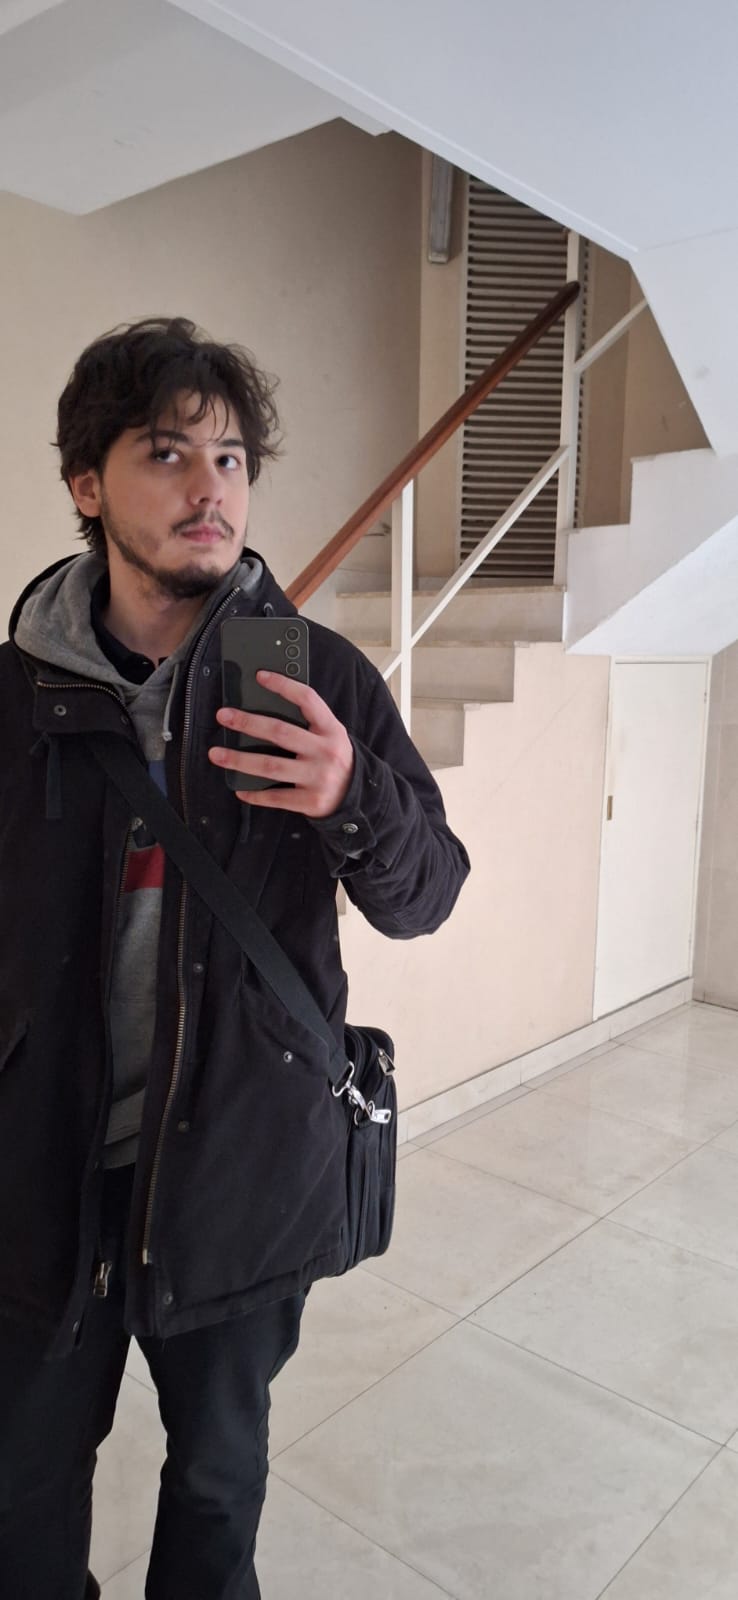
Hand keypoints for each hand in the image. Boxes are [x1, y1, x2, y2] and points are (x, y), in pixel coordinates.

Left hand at [208, 671, 354, 816]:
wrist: (357, 797)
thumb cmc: (334, 760)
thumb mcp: (330, 736)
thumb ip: (307, 723)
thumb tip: (263, 708)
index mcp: (331, 729)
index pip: (308, 700)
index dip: (284, 686)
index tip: (260, 676)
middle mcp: (326, 751)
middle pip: (280, 732)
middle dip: (248, 723)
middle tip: (223, 716)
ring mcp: (318, 778)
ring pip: (271, 765)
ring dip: (239, 760)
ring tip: (216, 754)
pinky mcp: (310, 801)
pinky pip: (276, 797)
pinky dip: (255, 794)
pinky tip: (239, 789)